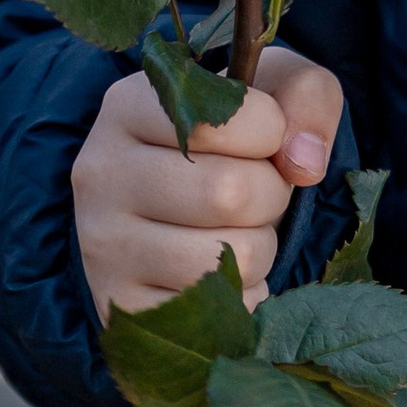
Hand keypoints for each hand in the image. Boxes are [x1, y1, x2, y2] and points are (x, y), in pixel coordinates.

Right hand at [72, 45, 344, 330]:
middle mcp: (101, 174)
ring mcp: (103, 247)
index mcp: (127, 106)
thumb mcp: (274, 94)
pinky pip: (225, 311)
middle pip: (231, 192)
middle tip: (250, 194)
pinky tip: (219, 276)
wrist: (177, 218)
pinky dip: (244, 295)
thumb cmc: (232, 146)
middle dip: (270, 195)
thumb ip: (306, 97)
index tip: (259, 139)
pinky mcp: (124, 309)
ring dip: (259, 248)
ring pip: (235, 257)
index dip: (272, 130)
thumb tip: (304, 164)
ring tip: (231, 231)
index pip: (227, 115)